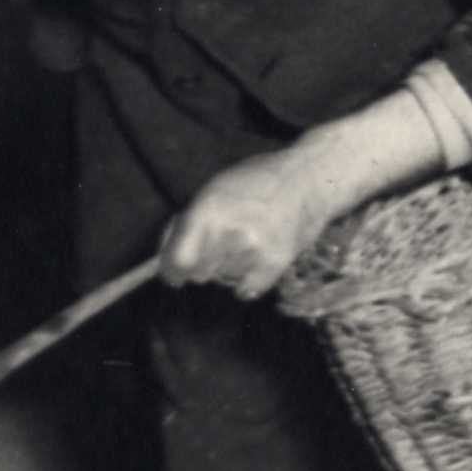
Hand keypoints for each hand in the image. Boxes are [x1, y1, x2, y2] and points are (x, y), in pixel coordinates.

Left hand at [162, 149, 343, 299]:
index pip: (176, 262)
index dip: (171, 271)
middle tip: (221, 244)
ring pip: (223, 281)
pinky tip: (259, 256)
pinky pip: (245, 291)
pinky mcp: (274, 265)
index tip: (174, 274)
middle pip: (198, 275)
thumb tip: (162, 262)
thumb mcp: (213, 190)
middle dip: (202, 264)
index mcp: (207, 211)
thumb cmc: (256, 181)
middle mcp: (228, 233)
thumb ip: (185, 224)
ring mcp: (253, 251)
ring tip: (247, 242)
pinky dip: (248, 280)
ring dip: (228, 269)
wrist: (308, 179)